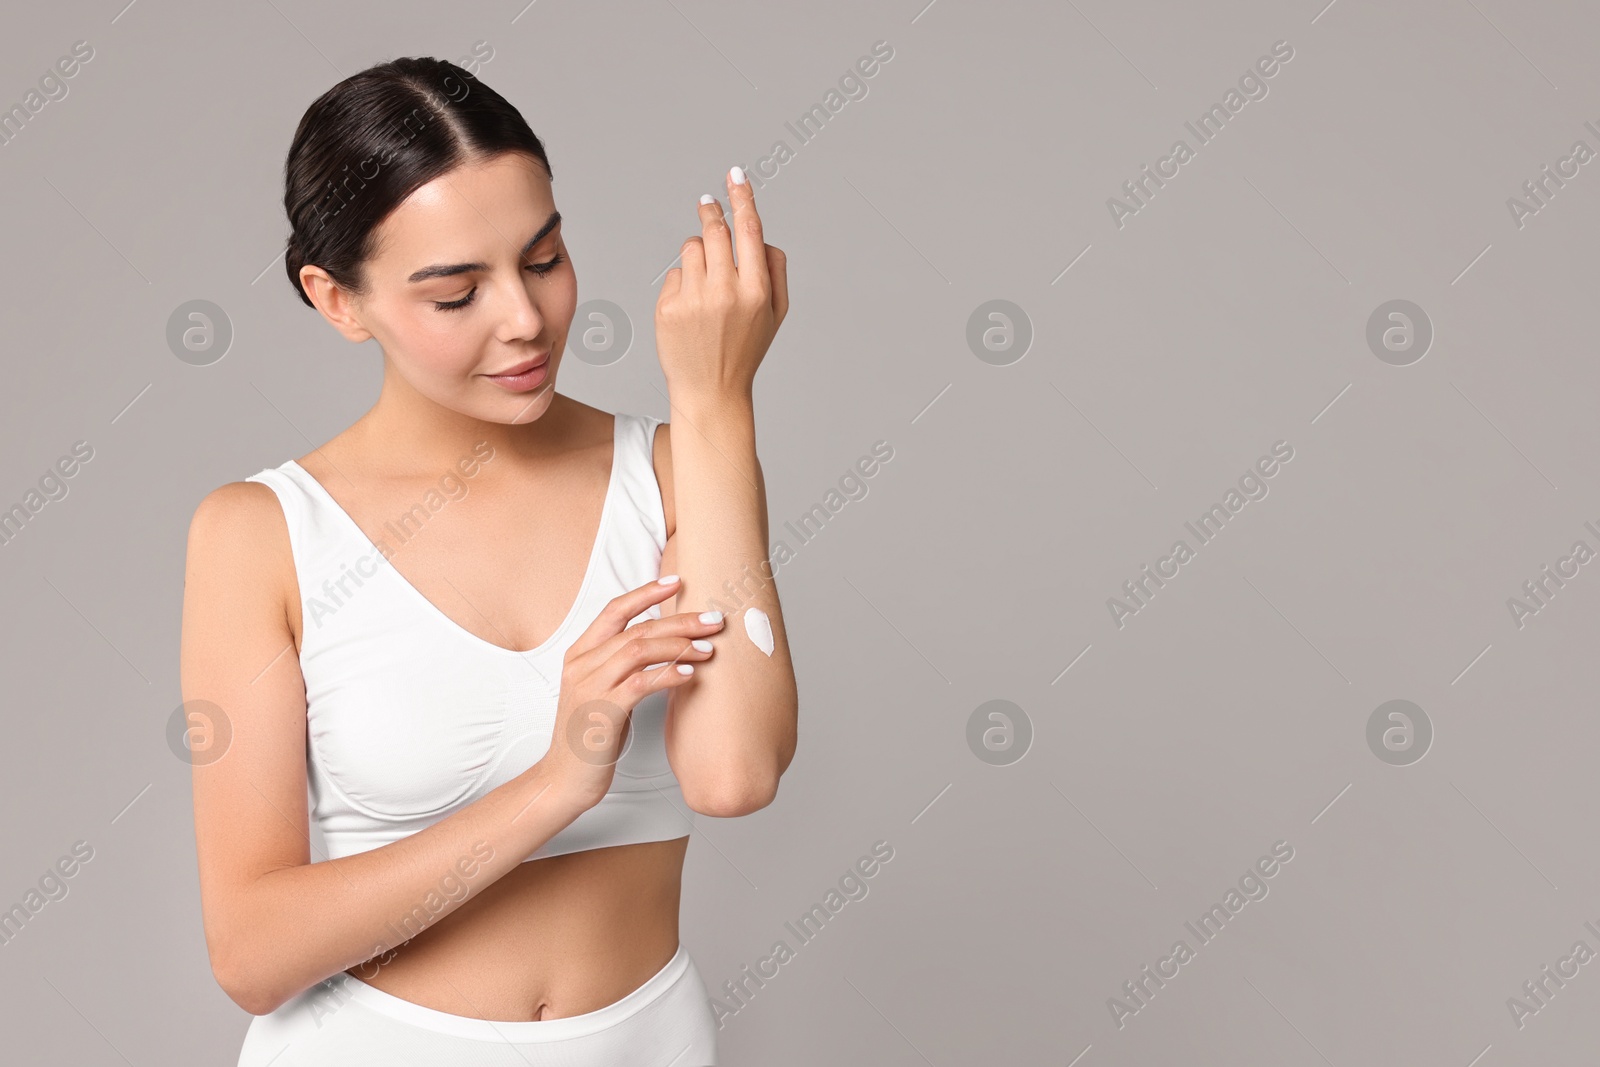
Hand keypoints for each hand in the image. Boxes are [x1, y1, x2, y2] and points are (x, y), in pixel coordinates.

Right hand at [540, 575, 725, 806]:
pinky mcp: (601, 712)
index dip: (646, 593)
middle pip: (636, 628)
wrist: (564, 780)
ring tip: (708, 649)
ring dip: (679, 646)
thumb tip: (665, 645)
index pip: (614, 610)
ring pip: (638, 650)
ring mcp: (589, 687)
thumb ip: (622, 666)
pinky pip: (639, 684)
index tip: (677, 582)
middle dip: (679, 620)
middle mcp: (581, 665)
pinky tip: (689, 674)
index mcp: (579, 654)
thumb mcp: (602, 691)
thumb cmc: (590, 736)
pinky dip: (667, 675)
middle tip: (713, 620)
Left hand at [655, 167, 789, 404]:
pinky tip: (690, 309)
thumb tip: (760, 234)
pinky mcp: (668, 308)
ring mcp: (694, 299)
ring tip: (706, 283)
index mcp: (756, 291)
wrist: (711, 390)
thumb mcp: (775, 314)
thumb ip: (775, 270)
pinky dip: (683, 283)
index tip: (735, 176)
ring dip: (698, 254)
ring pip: (691, 248)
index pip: (749, 230)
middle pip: (716, 231)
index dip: (742, 198)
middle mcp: (725, 292)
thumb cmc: (745, 348)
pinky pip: (675, 274)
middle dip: (712, 211)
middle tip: (708, 202)